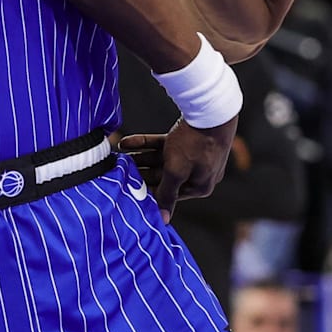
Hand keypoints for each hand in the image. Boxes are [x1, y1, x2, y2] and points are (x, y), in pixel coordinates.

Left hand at [117, 114, 238, 222]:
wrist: (211, 111)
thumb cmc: (196, 145)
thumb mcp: (177, 172)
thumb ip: (167, 194)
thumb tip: (164, 220)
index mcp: (199, 186)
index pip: (169, 194)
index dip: (148, 192)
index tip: (129, 191)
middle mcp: (196, 172)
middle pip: (163, 176)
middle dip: (141, 173)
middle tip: (120, 172)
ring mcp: (191, 155)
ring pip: (160, 159)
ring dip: (140, 157)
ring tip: (120, 157)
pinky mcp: (185, 139)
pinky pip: (161, 144)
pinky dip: (145, 143)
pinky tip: (126, 142)